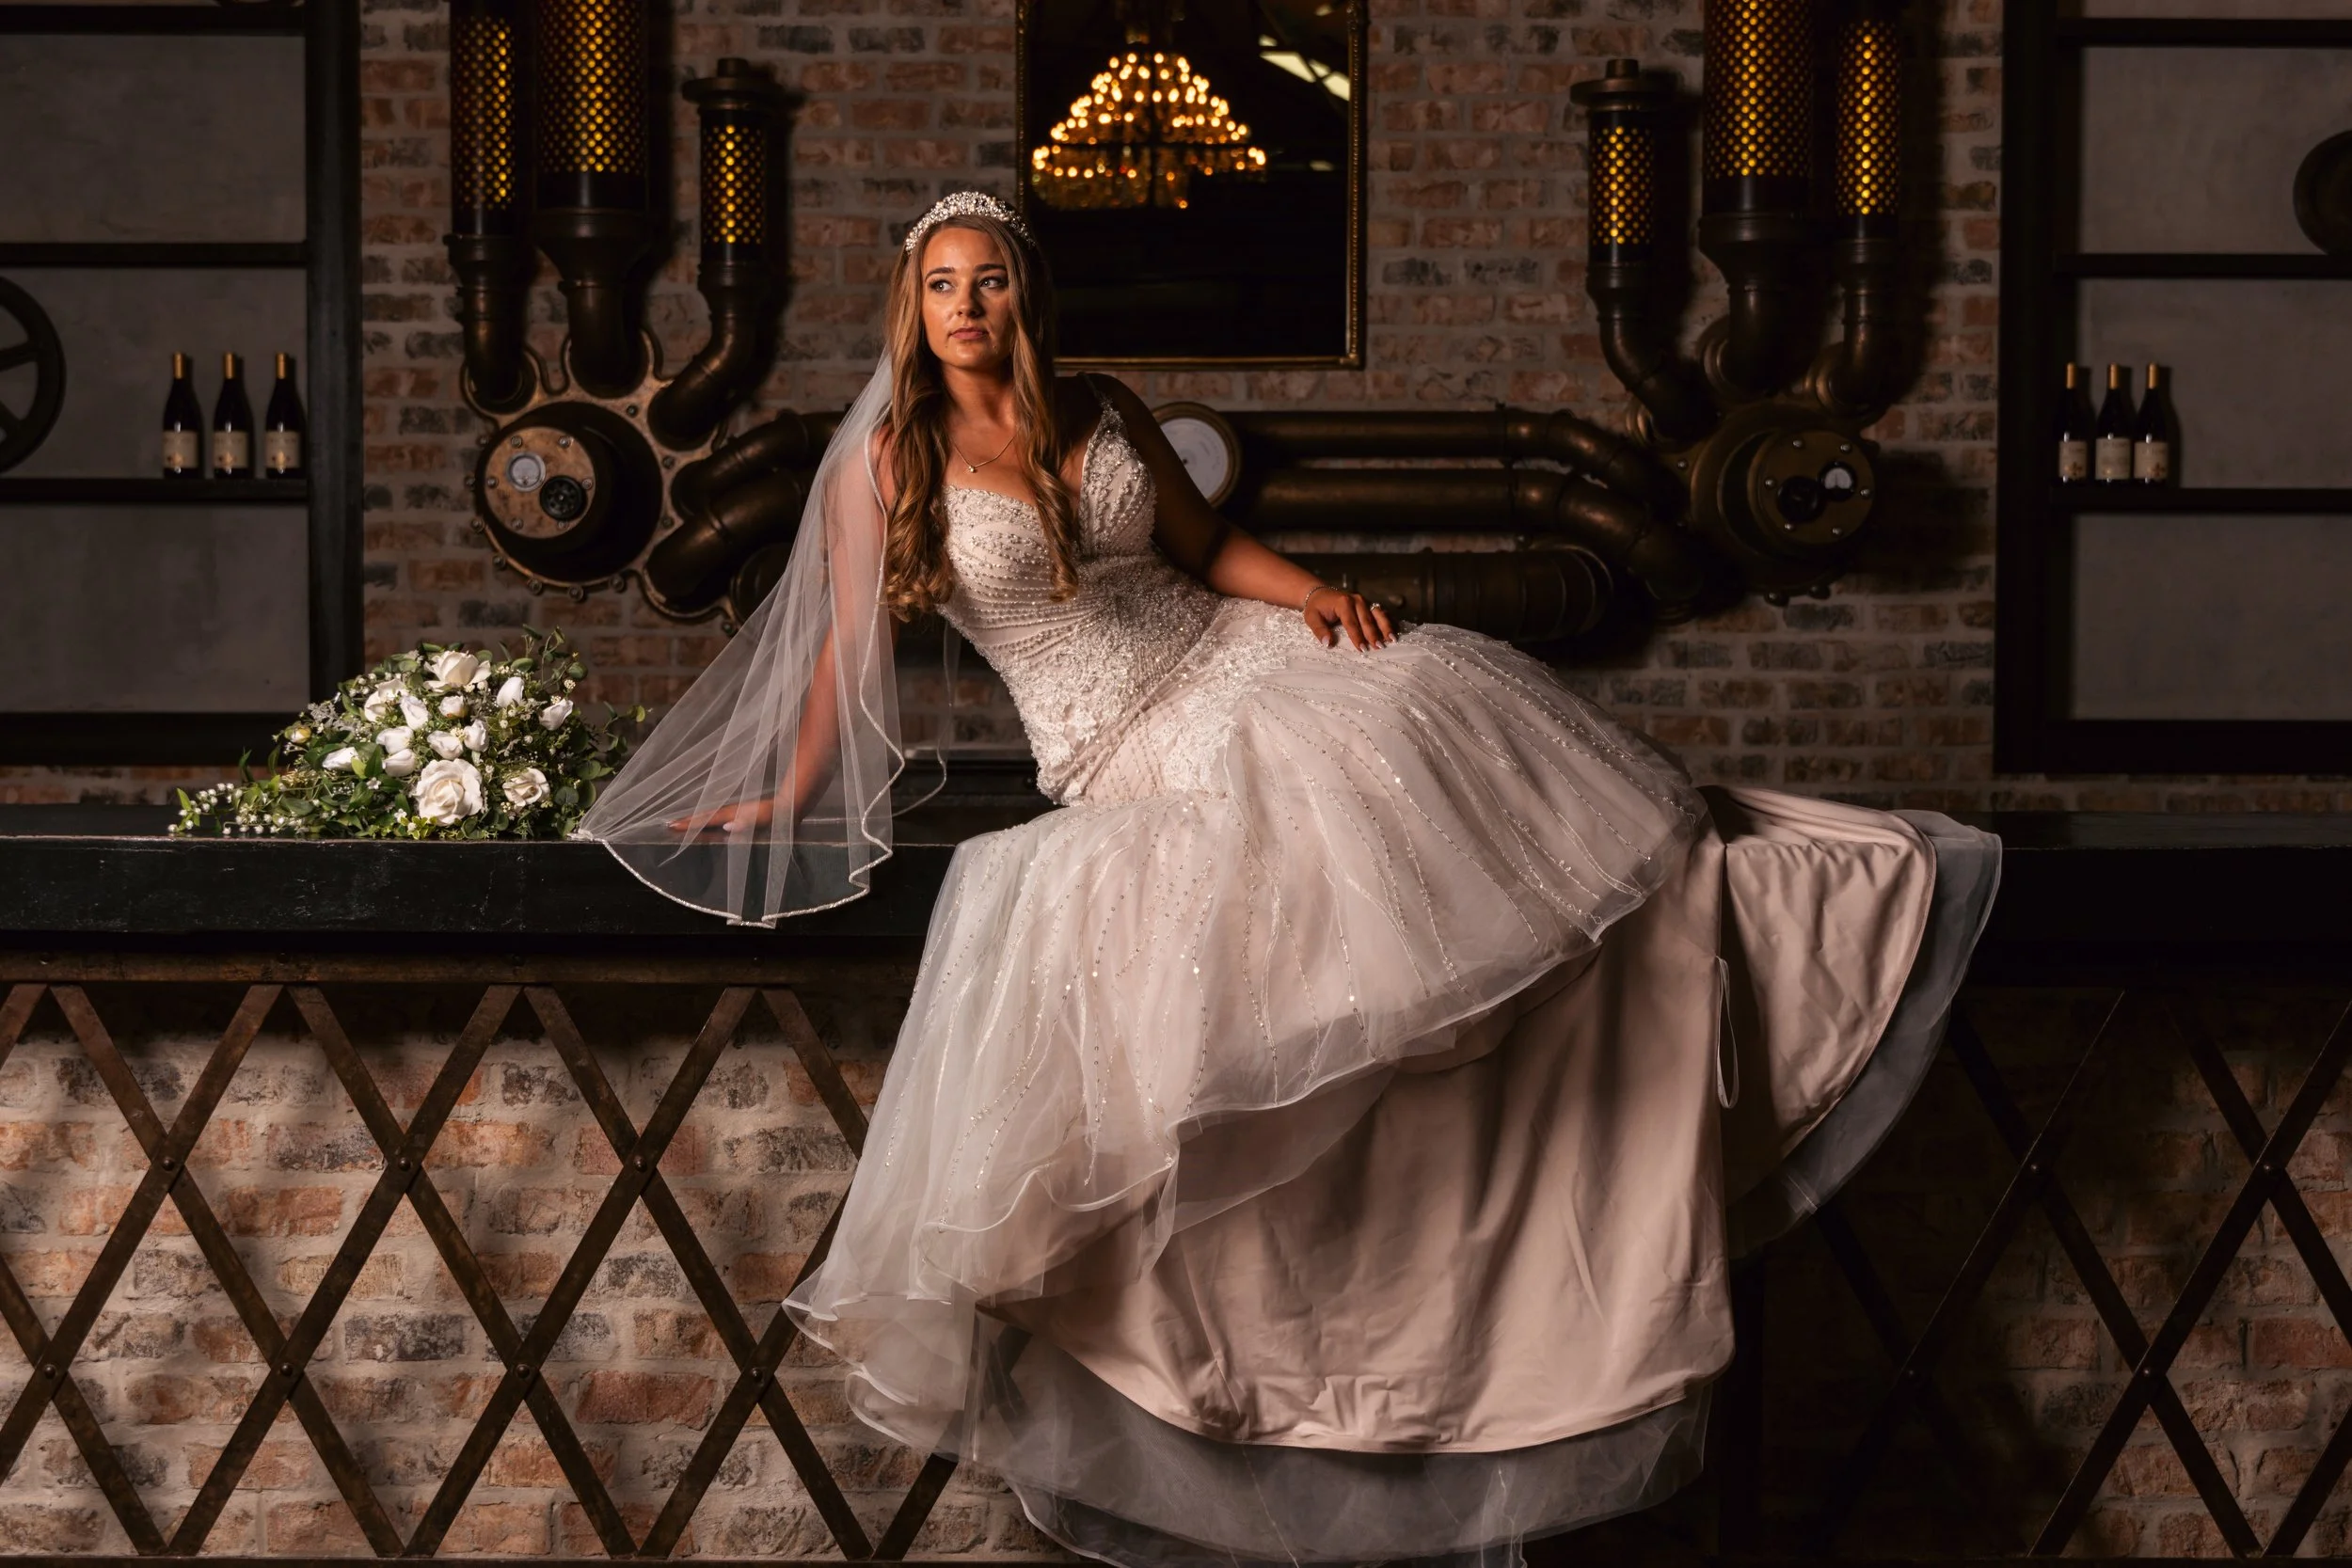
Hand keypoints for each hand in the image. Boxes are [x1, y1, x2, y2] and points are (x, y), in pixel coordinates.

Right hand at [667, 796, 781, 834]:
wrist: (790, 806)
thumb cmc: (778, 816)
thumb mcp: (765, 819)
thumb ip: (747, 823)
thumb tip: (727, 827)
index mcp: (733, 814)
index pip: (708, 819)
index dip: (691, 823)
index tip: (673, 825)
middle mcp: (731, 812)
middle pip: (705, 816)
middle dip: (687, 821)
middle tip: (669, 824)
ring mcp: (736, 813)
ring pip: (710, 816)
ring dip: (696, 820)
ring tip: (681, 824)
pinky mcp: (741, 816)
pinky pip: (718, 818)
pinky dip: (708, 821)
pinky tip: (706, 825)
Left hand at [1302, 585, 1394, 650]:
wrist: (1321, 593)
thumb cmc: (1316, 607)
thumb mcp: (1312, 618)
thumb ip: (1319, 630)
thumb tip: (1328, 644)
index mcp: (1343, 602)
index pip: (1351, 622)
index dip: (1357, 636)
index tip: (1362, 649)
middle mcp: (1356, 600)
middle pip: (1367, 619)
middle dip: (1374, 634)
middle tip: (1379, 647)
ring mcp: (1365, 601)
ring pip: (1378, 614)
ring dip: (1386, 626)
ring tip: (1392, 639)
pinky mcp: (1369, 604)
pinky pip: (1381, 612)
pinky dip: (1389, 622)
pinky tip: (1395, 632)